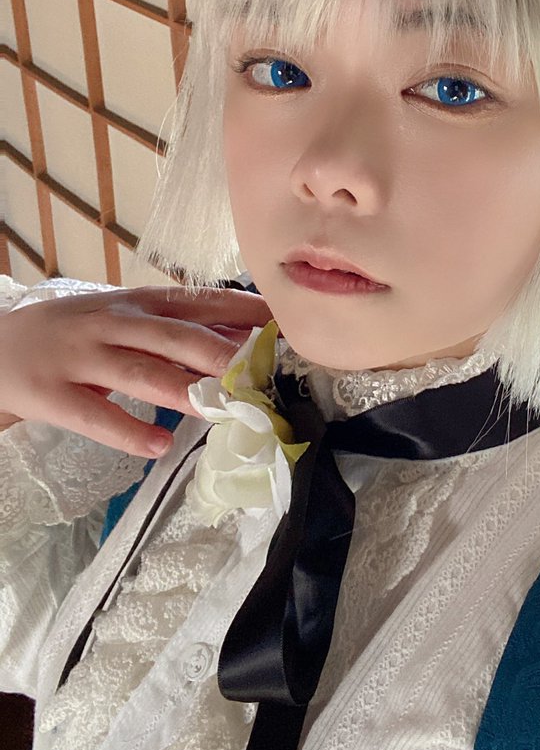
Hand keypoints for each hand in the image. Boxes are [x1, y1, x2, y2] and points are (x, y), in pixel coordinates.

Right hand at [0, 285, 274, 456]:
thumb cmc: (72, 334)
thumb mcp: (121, 320)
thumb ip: (175, 331)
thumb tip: (243, 341)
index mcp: (133, 303)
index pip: (193, 302)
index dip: (237, 312)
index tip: (278, 323)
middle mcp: (110, 324)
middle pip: (173, 336)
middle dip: (219, 353)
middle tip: (261, 371)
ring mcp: (79, 357)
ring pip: (139, 373)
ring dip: (184, 391)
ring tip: (221, 409)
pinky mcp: (50, 394)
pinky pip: (94, 416)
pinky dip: (128, 431)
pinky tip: (159, 446)